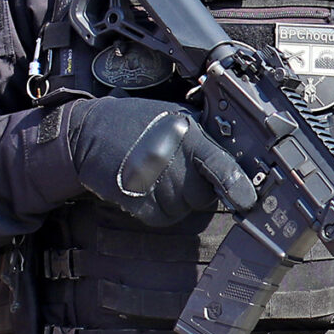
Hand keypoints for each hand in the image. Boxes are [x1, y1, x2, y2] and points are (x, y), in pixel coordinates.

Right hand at [59, 98, 255, 227]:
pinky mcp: (133, 199)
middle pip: (203, 195)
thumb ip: (203, 136)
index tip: (247, 200)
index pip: (220, 165)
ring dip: (177, 201)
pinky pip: (160, 218)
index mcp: (187, 136)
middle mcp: (171, 159)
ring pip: (183, 209)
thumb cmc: (135, 122)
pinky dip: (158, 210)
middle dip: (199, 189)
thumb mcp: (175, 115)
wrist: (86, 132)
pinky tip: (148, 191)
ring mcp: (151, 182)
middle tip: (182, 174)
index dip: (237, 185)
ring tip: (160, 178)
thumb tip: (234, 158)